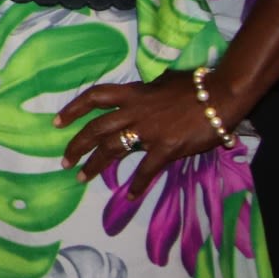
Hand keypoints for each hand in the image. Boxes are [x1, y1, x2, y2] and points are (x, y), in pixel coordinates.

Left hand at [55, 73, 237, 196]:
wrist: (221, 96)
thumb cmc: (195, 86)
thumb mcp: (165, 81)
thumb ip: (149, 89)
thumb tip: (145, 88)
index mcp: (133, 93)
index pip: (94, 97)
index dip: (73, 109)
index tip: (57, 122)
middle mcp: (134, 112)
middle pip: (96, 129)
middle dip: (77, 145)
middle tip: (64, 160)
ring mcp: (148, 131)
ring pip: (112, 149)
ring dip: (94, 165)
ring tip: (81, 177)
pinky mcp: (166, 148)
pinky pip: (146, 170)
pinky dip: (136, 184)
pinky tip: (129, 196)